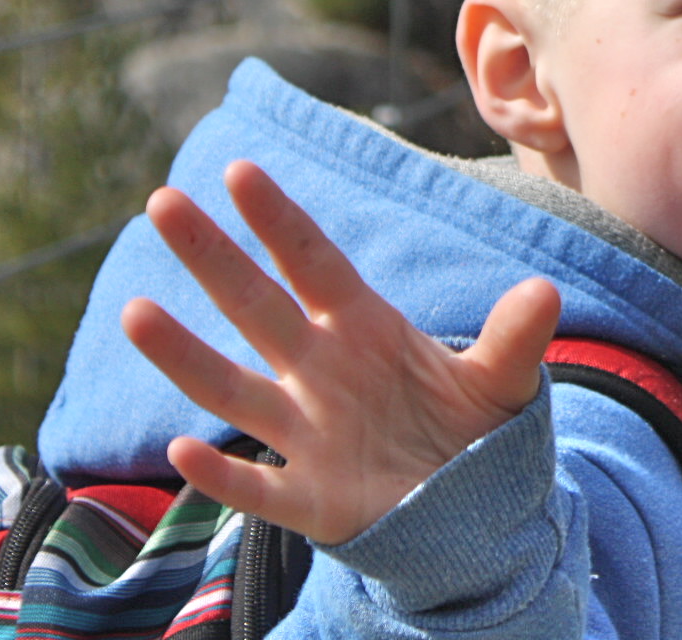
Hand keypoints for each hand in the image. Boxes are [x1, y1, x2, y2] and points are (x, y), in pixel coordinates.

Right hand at [120, 160, 560, 545]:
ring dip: (186, 354)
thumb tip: (545, 291)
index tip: (240, 170)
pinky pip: (257, 487)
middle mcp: (321, 371)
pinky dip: (222, 476)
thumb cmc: (472, 428)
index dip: (279, 221)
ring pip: (234, 389)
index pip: (314, 264)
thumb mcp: (503, 381)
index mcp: (364, 328)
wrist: (472, 511)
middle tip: (163, 202)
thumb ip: (514, 338)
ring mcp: (308, 434)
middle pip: (257, 307)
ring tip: (136, 311)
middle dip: (213, 259)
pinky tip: (183, 451)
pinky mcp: (311, 500)